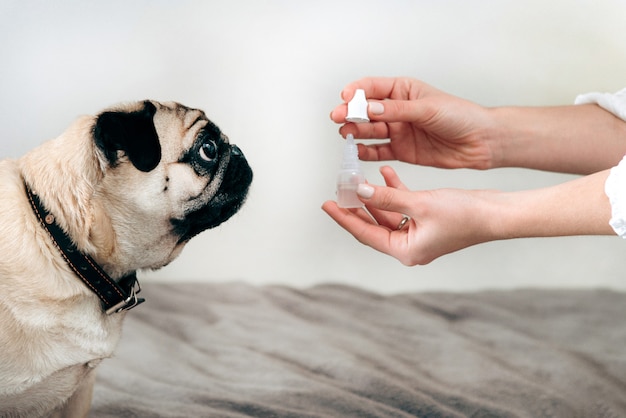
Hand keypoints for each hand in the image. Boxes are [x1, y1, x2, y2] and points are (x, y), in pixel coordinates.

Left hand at [322, 166, 494, 264]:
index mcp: (405, 251)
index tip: (327, 204)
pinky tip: (386, 172)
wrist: (497, 213)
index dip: (344, 217)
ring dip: (375, 195)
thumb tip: (359, 190)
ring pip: (387, 213)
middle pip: (373, 225)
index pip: (365, 234)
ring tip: (359, 176)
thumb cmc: (465, 215)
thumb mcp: (419, 203)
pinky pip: (403, 206)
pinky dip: (394, 191)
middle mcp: (410, 247)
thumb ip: (386, 197)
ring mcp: (419, 235)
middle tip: (339, 189)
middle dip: (357, 205)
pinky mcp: (427, 222)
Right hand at [330, 77, 496, 169]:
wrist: (480, 141)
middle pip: (366, 111)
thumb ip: (398, 110)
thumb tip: (371, 109)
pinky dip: (366, 152)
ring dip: (355, 131)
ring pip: (369, 131)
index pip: (372, 88)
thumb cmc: (461, 116)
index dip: (356, 92)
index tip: (345, 97)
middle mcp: (397, 110)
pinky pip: (378, 151)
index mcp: (403, 91)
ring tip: (345, 134)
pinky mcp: (401, 151)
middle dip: (350, 113)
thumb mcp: (428, 109)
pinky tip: (356, 152)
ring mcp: (398, 131)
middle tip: (338, 117)